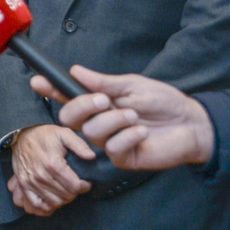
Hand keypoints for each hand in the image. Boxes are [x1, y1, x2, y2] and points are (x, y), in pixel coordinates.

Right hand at [6, 123, 92, 215]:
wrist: (21, 135)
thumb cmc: (45, 135)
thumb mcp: (64, 133)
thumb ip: (79, 145)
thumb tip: (92, 157)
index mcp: (53, 164)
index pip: (74, 187)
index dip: (84, 186)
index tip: (86, 181)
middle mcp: (41, 176)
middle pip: (65, 196)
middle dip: (75, 192)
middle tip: (76, 184)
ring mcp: (31, 183)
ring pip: (54, 203)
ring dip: (63, 199)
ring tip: (66, 190)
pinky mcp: (24, 186)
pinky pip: (36, 205)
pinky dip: (46, 207)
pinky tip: (53, 201)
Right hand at [30, 66, 214, 170]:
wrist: (191, 124)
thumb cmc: (163, 103)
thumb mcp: (132, 85)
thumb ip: (103, 82)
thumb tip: (76, 71)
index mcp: (98, 103)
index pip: (67, 97)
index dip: (51, 90)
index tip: (38, 81)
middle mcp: (98, 123)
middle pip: (68, 118)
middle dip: (82, 106)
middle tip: (104, 100)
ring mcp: (108, 142)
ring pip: (91, 132)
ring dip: (113, 120)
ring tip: (134, 116)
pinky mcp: (122, 158)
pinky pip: (112, 148)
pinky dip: (127, 136)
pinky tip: (142, 133)